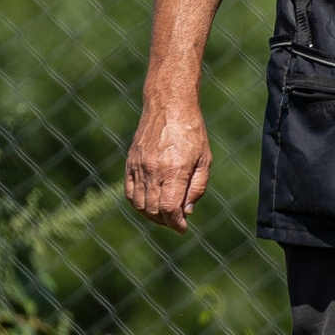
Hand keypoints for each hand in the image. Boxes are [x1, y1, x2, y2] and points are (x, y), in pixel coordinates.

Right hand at [124, 99, 211, 232]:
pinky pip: (129, 192)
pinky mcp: (131, 163)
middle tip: (176, 222)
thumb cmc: (192, 132)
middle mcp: (154, 170)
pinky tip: (149, 204)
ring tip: (164, 216)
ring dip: (151, 216)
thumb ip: (197, 188)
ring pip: (139, 204)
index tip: (182, 228)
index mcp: (174, 170)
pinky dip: (138, 204)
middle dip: (165, 222)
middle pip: (154, 210)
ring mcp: (139, 166)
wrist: (169, 105)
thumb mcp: (204, 160)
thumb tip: (186, 212)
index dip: (176, 224)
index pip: (170, 209)